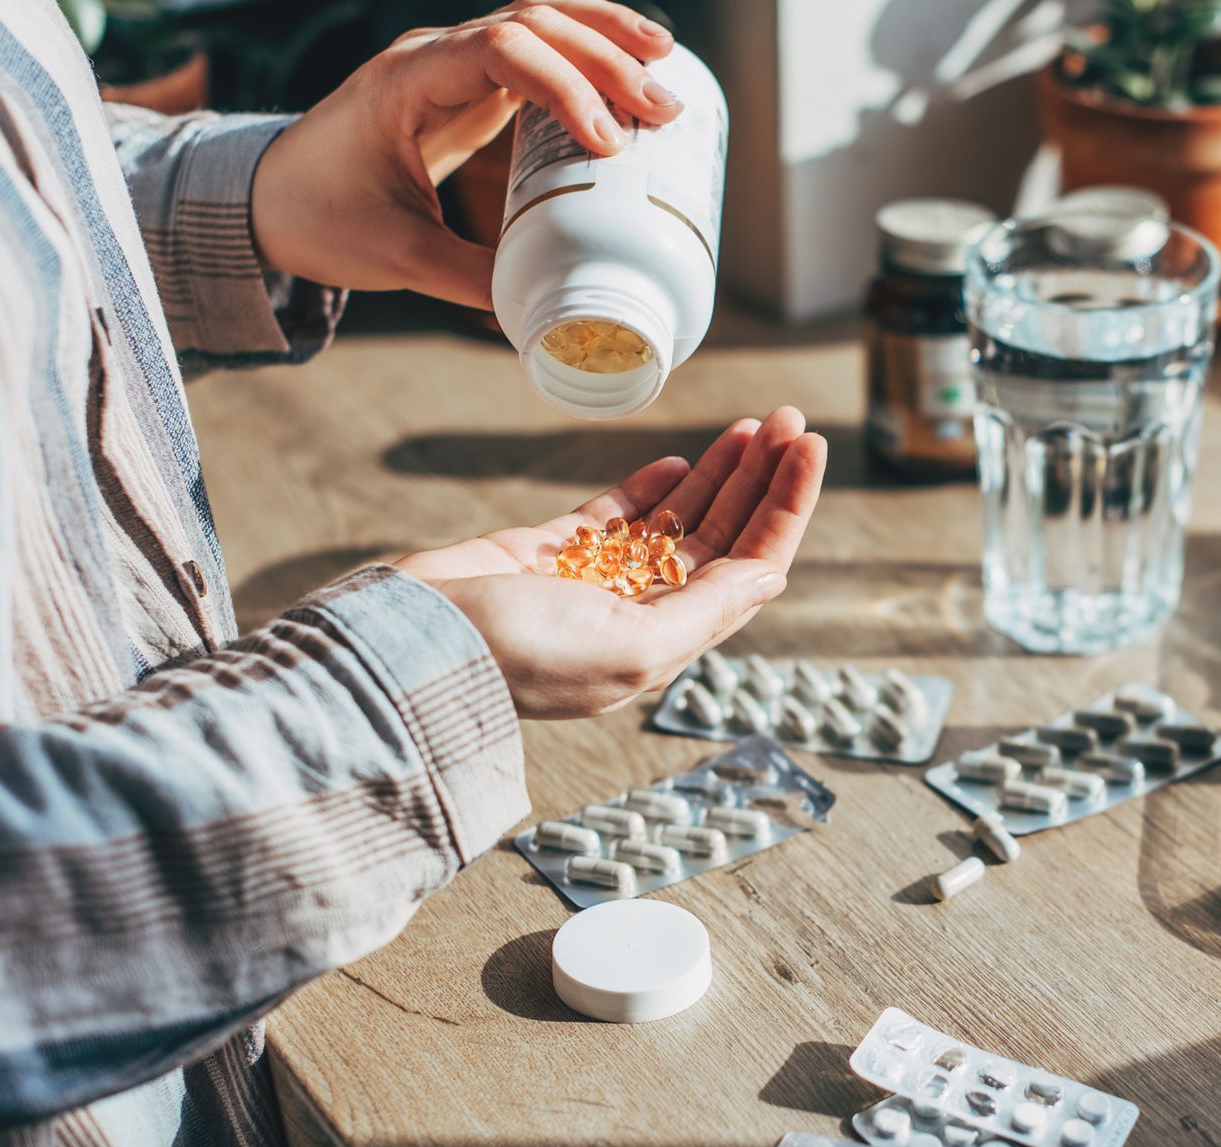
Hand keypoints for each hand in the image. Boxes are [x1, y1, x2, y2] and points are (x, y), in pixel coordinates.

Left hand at [251, 2, 682, 308]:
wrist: (268, 198)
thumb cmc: (319, 218)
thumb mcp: (394, 255)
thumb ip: (470, 280)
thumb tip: (548, 315)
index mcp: (405, 82)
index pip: (499, 51)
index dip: (563, 87)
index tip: (609, 142)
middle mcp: (432, 57)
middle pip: (531, 19)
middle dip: (603, 57)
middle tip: (662, 109)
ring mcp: (451, 65)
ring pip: (537, 19)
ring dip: (602, 38)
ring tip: (666, 66)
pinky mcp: (468, 87)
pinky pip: (534, 51)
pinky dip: (582, 54)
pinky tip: (628, 72)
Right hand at [395, 408, 826, 717]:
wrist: (410, 642)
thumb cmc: (515, 655)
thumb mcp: (631, 646)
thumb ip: (704, 611)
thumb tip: (770, 578)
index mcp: (664, 642)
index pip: (749, 568)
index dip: (784, 508)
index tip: (810, 447)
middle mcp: (637, 615)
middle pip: (720, 538)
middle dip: (760, 479)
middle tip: (788, 417)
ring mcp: (594, 584)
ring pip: (676, 521)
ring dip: (717, 475)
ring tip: (751, 426)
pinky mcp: (549, 555)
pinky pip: (616, 516)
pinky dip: (650, 487)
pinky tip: (683, 462)